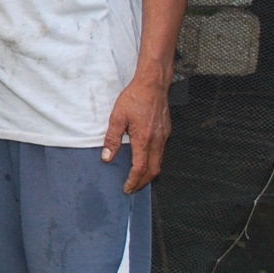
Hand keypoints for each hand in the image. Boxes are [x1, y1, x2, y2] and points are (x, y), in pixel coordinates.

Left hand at [103, 74, 169, 193]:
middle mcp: (157, 140)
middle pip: (153, 170)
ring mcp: (164, 136)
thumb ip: (112, 139)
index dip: (133, 181)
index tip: (126, 189)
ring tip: (137, 178)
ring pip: (159, 162)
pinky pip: (161, 153)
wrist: (153, 84)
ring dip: (148, 173)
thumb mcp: (117, 117)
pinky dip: (153, 162)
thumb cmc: (135, 97)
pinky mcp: (166, 131)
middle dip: (143, 183)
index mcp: (144, 139)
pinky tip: (145, 160)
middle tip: (132, 188)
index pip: (140, 168)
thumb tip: (107, 157)